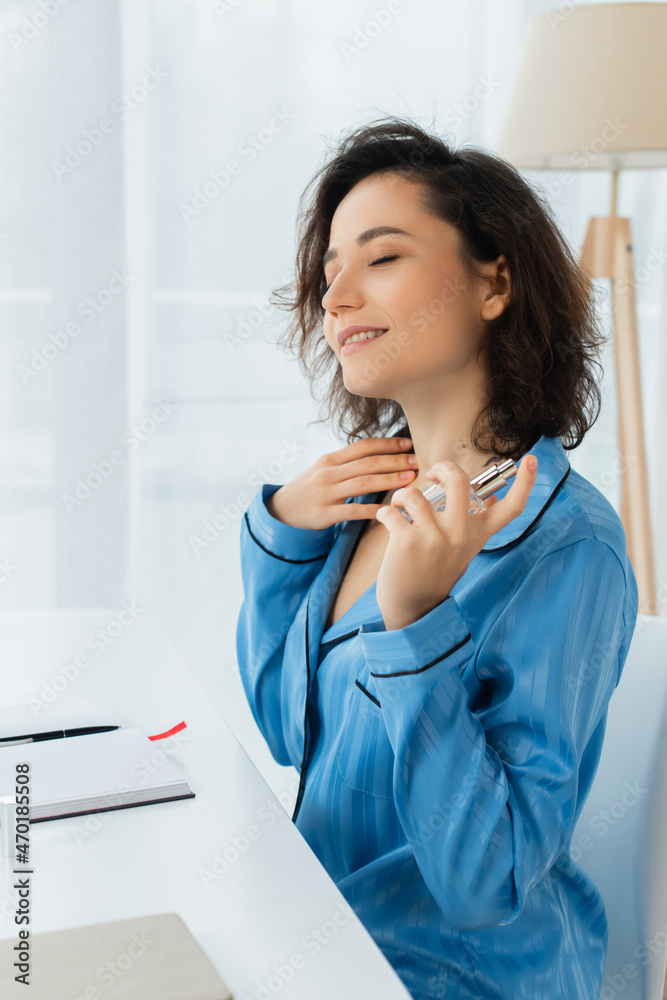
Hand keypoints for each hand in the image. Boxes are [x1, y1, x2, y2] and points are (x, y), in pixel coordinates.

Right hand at [265, 435, 418, 530]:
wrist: (281, 509)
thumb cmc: (309, 488)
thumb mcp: (324, 469)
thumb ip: (348, 463)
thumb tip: (380, 455)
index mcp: (331, 459)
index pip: (363, 446)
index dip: (387, 444)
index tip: (408, 445)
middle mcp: (328, 473)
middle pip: (367, 463)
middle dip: (395, 461)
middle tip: (417, 462)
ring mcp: (326, 493)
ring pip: (363, 484)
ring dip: (389, 480)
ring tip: (409, 480)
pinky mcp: (324, 514)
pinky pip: (352, 511)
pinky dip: (372, 510)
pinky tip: (389, 510)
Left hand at [374, 455, 537, 629]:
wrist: (413, 609)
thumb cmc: (434, 574)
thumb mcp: (462, 551)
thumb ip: (471, 524)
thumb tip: (487, 498)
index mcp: (477, 535)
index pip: (511, 508)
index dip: (525, 482)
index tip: (532, 459)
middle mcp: (460, 534)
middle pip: (459, 480)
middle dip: (442, 467)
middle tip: (433, 475)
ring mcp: (434, 537)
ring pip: (415, 494)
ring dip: (402, 496)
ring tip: (401, 507)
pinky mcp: (408, 541)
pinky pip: (392, 511)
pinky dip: (385, 513)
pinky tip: (388, 521)